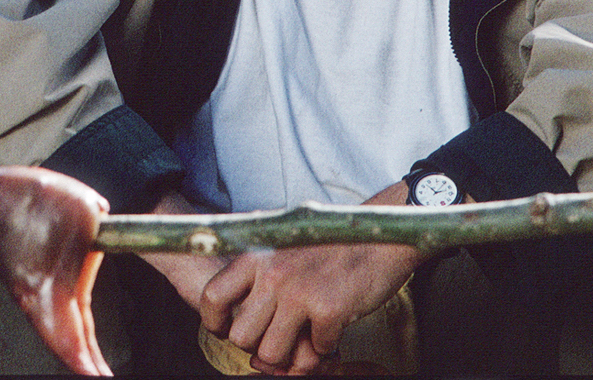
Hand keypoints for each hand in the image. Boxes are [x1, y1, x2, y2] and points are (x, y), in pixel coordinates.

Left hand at [198, 182, 423, 373]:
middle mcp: (272, 273)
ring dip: (290, 356)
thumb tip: (243, 313)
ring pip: (272, 353)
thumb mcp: (285, 246)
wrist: (380, 236)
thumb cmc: (333, 244)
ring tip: (305, 341)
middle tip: (278, 340)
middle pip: (241, 336)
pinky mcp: (328, 309)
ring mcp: (299, 292)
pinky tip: (334, 328)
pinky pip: (316, 353)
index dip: (217, 322)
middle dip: (258, 346)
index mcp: (256, 254)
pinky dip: (326, 347)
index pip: (212, 295)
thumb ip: (261, 274)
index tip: (228, 331)